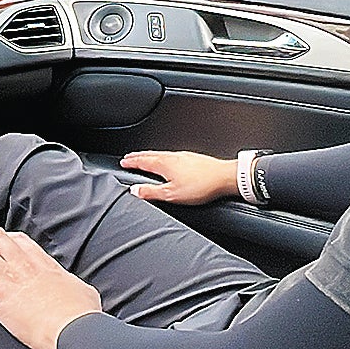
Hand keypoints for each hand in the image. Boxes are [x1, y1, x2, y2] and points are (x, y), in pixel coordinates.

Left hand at [0, 220, 100, 348]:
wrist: (70, 327)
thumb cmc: (78, 314)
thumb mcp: (83, 291)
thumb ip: (74, 287)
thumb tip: (80, 291)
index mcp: (43, 264)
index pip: (21, 241)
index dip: (8, 236)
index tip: (2, 235)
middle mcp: (22, 265)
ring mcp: (7, 278)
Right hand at [119, 150, 237, 204]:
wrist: (225, 178)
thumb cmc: (201, 186)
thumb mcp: (172, 194)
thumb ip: (152, 192)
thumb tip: (135, 190)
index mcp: (164, 164)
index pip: (142, 161)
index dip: (132, 162)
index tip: (123, 162)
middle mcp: (173, 156)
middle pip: (151, 154)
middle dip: (139, 156)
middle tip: (130, 157)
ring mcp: (184, 156)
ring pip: (162, 154)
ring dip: (150, 156)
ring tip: (146, 158)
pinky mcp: (194, 158)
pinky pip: (172, 155)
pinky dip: (164, 157)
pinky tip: (169, 162)